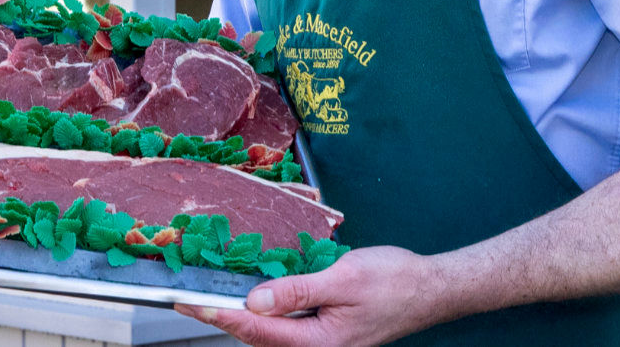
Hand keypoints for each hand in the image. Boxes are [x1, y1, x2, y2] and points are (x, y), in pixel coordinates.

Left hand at [174, 246, 446, 346]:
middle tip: (187, 301)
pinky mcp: (328, 333)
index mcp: (319, 343)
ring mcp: (323, 343)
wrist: (432, 289)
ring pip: (270, 335)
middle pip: (258, 338)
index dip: (218, 315)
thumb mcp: (343, 279)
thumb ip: (296, 291)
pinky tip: (254, 300)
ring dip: (240, 318)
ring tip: (210, 301)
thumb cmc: (395, 281)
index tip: (188, 303)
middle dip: (221, 319)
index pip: (256, 330)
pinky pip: (287, 328)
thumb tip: (253, 301)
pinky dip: (265, 315)